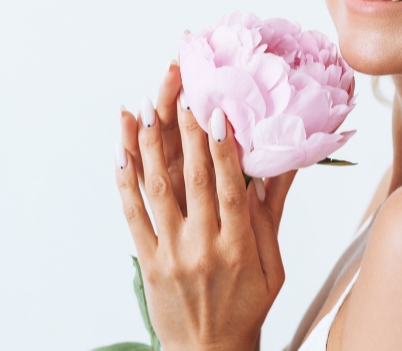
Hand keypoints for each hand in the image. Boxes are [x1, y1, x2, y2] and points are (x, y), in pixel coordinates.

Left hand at [116, 61, 295, 350]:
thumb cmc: (247, 307)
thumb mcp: (273, 264)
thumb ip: (272, 214)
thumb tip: (281, 167)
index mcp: (240, 246)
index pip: (230, 187)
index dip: (223, 148)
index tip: (218, 113)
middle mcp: (203, 247)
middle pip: (193, 180)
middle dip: (186, 133)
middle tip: (182, 95)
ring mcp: (171, 254)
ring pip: (157, 191)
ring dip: (148, 147)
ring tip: (144, 111)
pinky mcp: (148, 261)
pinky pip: (133, 216)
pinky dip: (125, 183)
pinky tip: (121, 153)